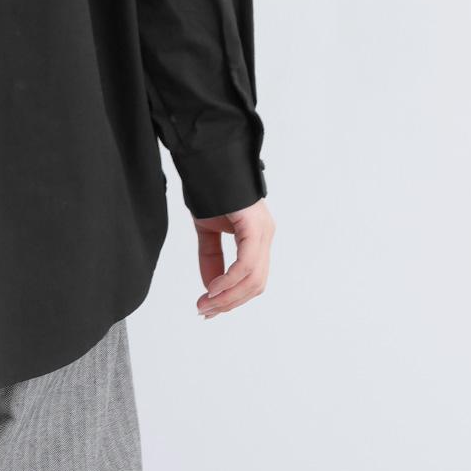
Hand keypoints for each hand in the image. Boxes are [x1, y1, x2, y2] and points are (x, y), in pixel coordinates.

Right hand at [193, 196, 273, 319]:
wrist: (206, 159)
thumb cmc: (209, 189)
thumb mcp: (207, 230)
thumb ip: (211, 257)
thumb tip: (211, 287)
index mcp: (256, 237)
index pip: (251, 279)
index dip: (231, 299)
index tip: (209, 309)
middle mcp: (264, 236)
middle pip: (255, 285)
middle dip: (229, 302)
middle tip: (205, 311)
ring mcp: (263, 232)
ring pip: (253, 279)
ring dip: (228, 297)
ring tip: (206, 303)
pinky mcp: (255, 227)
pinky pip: (246, 264)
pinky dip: (230, 280)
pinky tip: (213, 288)